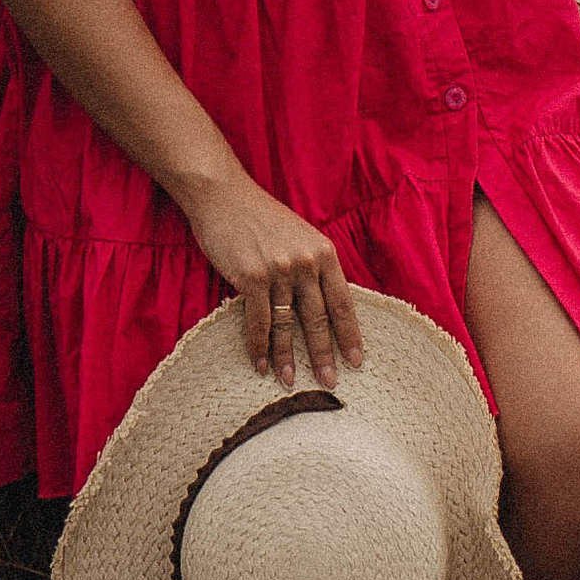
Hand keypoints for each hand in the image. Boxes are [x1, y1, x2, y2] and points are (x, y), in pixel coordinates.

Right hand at [181, 169, 364, 386]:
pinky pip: (259, 321)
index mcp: (323, 252)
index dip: (350, 334)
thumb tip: (322, 307)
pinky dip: (259, 346)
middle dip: (324, 354)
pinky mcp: (252, 277)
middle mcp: (306, 262)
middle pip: (319, 318)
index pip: (343, 301)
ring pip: (288, 324)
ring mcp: (280, 270)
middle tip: (330, 383)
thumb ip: (312, 266)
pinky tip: (260, 365)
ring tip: (291, 382)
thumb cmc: (260, 217)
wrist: (223, 195)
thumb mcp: (299, 236)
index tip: (356, 360)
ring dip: (288, 358)